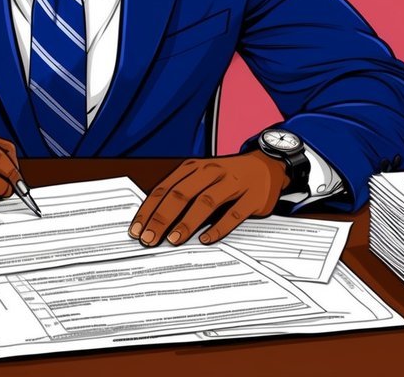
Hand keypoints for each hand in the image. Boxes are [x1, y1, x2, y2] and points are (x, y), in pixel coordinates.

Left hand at [129, 152, 288, 245]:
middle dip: (162, 218)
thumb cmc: (227, 175)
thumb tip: (153, 219)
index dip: (149, 210)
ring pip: (205, 201)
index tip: (137, 229)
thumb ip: (181, 193)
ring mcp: (233, 183)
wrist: (266, 165)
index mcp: (194, 168)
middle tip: (150, 239)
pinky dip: (219, 227)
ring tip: (173, 239)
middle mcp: (211, 172)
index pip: (165, 188)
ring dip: (187, 222)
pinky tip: (206, 239)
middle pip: (181, 194)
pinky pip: (234, 213)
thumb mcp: (201, 176)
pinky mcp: (252, 197)